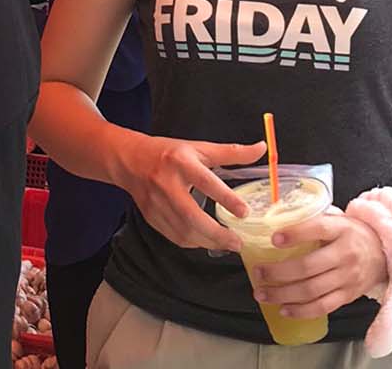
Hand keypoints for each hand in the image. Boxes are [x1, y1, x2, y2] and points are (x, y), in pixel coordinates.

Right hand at [118, 136, 265, 250]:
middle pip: (192, 216)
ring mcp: (156, 203)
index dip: (226, 198)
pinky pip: (174, 236)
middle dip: (216, 234)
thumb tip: (262, 148)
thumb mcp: (199, 148)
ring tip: (227, 244)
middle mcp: (166, 184)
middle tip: (237, 242)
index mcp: (181, 162)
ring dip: (207, 241)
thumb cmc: (169, 154)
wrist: (129, 160)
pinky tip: (205, 241)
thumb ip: (231, 152)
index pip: (206, 182)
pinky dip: (192, 242)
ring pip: (183, 231)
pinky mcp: (151, 216)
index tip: (245, 212)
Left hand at [252, 213, 387, 319]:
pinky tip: (284, 309)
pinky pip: (323, 307)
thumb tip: (277, 218)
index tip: (274, 238)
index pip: (318, 228)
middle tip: (258, 273)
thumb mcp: (338, 219)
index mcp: (342, 229)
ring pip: (311, 290)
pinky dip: (301, 311)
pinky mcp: (348, 295)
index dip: (296, 234)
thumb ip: (313, 219)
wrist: (385, 253)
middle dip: (278, 272)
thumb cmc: (353, 234)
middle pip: (308, 266)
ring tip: (263, 294)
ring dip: (282, 294)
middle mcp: (346, 254)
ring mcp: (348, 277)